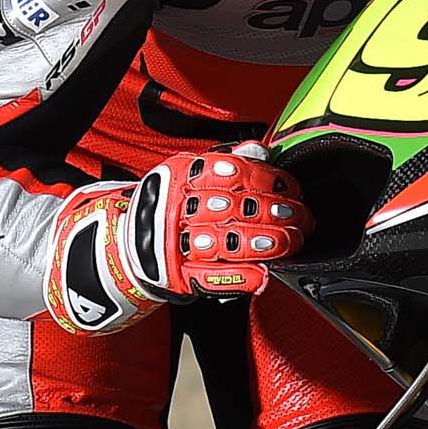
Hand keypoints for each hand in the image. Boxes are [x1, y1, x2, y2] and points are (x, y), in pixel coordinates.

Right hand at [45, 145, 312, 333]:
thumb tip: (260, 150)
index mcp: (180, 180)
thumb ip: (227, 163)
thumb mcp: (190, 175)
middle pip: (233, 208)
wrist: (126, 246)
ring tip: (291, 239)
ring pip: (226, 242)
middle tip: (302, 215)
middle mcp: (177, 210)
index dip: (265, 180)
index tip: (290, 186)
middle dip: (274, 211)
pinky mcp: (179, 277)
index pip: (229, 174)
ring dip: (264, 242)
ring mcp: (176, 245)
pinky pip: (212, 278)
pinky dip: (241, 276)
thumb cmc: (170, 206)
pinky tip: (264, 274)